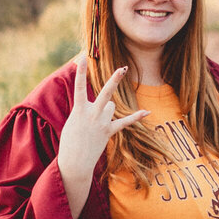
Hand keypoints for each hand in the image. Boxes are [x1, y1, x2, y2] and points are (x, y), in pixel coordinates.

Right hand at [57, 58, 143, 218]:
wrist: (74, 161)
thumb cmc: (70, 139)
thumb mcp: (73, 120)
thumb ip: (86, 109)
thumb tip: (105, 104)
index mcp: (79, 110)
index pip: (79, 87)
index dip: (81, 71)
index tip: (83, 57)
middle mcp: (92, 114)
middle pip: (106, 93)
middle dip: (114, 80)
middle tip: (124, 68)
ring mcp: (102, 123)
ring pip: (111, 106)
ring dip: (107, 109)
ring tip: (96, 121)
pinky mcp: (109, 132)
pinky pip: (125, 122)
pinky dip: (135, 117)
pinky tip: (147, 111)